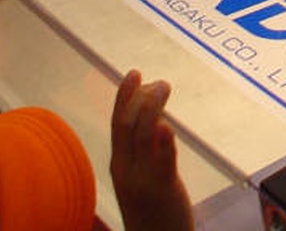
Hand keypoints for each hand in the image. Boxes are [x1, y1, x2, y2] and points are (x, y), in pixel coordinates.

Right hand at [111, 70, 193, 230]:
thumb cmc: (150, 212)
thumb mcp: (139, 179)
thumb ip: (143, 154)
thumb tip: (155, 123)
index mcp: (119, 165)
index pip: (118, 124)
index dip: (124, 97)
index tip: (133, 74)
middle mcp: (126, 169)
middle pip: (126, 125)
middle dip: (136, 96)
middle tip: (152, 77)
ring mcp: (142, 180)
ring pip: (142, 136)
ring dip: (153, 107)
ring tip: (164, 87)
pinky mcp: (162, 190)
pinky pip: (161, 162)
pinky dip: (163, 142)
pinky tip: (167, 126)